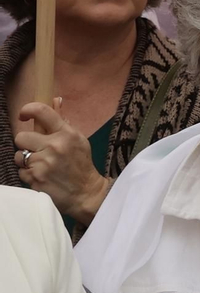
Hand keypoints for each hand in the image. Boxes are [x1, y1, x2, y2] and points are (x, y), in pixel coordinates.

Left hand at [15, 99, 110, 222]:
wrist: (86, 193)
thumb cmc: (81, 164)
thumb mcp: (77, 140)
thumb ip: (61, 122)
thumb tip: (55, 99)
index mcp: (66, 134)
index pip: (42, 112)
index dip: (27, 110)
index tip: (24, 115)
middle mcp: (54, 146)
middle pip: (21, 137)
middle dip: (26, 144)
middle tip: (36, 150)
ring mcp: (44, 164)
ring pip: (19, 156)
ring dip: (26, 160)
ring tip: (40, 165)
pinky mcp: (35, 179)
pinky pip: (21, 171)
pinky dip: (29, 174)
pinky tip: (41, 177)